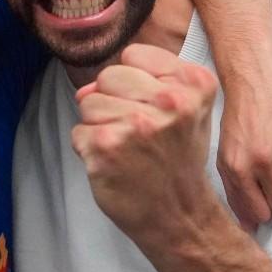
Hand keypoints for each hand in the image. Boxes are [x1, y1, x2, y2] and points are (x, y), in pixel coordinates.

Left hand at [71, 44, 220, 245]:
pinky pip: (78, 131)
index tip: (150, 107)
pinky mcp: (107, 146)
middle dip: (113, 102)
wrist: (180, 216)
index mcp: (193, 84)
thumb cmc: (178, 161)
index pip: (133, 55)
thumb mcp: (187, 110)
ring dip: (99, 126)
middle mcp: (168, 100)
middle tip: (138, 133)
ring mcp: (136, 123)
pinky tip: (115, 164)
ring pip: (88, 102)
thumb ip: (143, 82)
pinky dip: (90, 149)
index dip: (134, 82)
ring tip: (127, 150)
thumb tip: (86, 89)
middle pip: (107, 76)